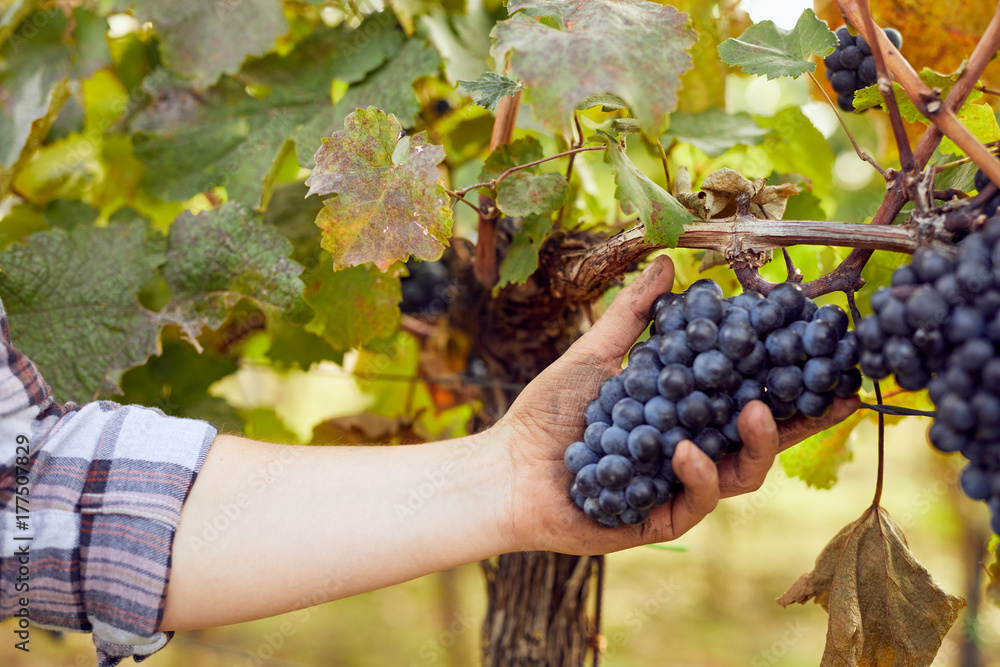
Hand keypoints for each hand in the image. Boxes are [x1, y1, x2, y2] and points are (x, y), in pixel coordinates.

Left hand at [493, 255, 859, 554]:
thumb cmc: (551, 412)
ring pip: (741, 474)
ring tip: (755, 410)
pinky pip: (696, 502)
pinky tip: (686, 450)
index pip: (747, 394)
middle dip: (801, 418)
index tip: (826, 353)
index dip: (789, 378)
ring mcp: (679, 489)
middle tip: (830, 391)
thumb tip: (667, 260)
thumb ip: (634, 313)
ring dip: (757, 444)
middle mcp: (692, 451)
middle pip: (762, 439)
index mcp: (685, 413)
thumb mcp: (597, 353)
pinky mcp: (660, 520)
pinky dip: (696, 474)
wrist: (507, 467)